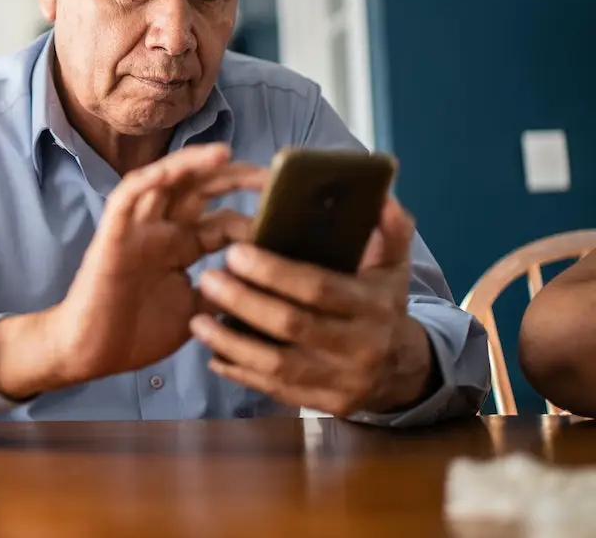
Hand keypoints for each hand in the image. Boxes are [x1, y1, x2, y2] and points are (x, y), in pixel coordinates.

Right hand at [0, 143, 264, 399]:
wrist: (91, 354)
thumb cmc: (137, 333)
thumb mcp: (196, 312)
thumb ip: (223, 292)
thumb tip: (265, 285)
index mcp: (183, 247)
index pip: (224, 219)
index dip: (255, 214)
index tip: (290, 214)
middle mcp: (164, 230)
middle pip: (201, 190)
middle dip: (235, 178)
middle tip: (271, 175)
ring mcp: (138, 229)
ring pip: (165, 182)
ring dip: (193, 165)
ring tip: (226, 155)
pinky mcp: (113, 235)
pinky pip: (127, 197)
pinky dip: (149, 180)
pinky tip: (172, 170)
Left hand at [189, 197, 434, 415]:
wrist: (403, 370)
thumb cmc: (383, 306)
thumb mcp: (394, 266)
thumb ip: (389, 229)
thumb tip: (381, 195)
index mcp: (372, 306)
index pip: (319, 288)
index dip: (275, 272)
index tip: (235, 252)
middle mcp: (358, 345)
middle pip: (292, 325)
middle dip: (244, 301)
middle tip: (207, 278)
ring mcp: (341, 380)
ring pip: (277, 364)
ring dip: (231, 342)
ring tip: (197, 320)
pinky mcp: (323, 404)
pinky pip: (275, 390)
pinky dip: (240, 372)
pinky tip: (212, 355)